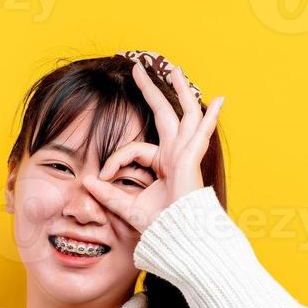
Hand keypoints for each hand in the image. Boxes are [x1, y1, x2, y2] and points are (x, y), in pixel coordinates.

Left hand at [79, 61, 224, 234]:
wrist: (179, 238)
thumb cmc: (160, 226)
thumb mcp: (127, 206)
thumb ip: (108, 194)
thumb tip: (87, 182)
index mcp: (162, 164)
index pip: (134, 149)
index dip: (116, 160)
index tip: (103, 177)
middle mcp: (176, 154)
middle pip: (164, 115)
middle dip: (151, 90)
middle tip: (138, 69)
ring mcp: (186, 154)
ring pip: (185, 115)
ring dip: (181, 90)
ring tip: (175, 69)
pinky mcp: (192, 159)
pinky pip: (202, 133)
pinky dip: (211, 117)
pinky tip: (220, 100)